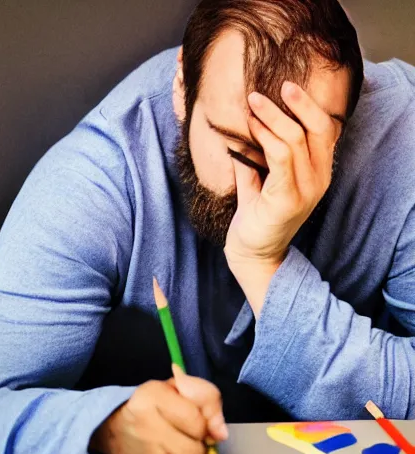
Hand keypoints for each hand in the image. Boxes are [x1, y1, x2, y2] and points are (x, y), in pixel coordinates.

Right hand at [89, 374, 226, 453]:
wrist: (115, 429)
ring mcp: (148, 453)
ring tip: (184, 443)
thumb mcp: (178, 388)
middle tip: (191, 433)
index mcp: (153, 396)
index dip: (205, 422)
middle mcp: (147, 425)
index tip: (199, 419)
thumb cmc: (153, 404)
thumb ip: (206, 399)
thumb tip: (221, 433)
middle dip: (201, 440)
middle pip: (196, 445)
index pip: (196, 419)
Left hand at [224, 80, 338, 268]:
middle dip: (294, 103)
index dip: (308, 105)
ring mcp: (306, 190)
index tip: (285, 87)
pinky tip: (251, 128)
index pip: (324, 129)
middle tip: (265, 90)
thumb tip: (244, 126)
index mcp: (317, 172)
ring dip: (271, 118)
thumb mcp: (258, 180)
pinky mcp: (288, 200)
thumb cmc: (256, 215)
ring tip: (251, 104)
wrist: (251, 253)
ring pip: (295, 140)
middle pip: (316, 128)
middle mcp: (319, 179)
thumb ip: (256, 156)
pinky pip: (281, 159)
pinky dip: (265, 138)